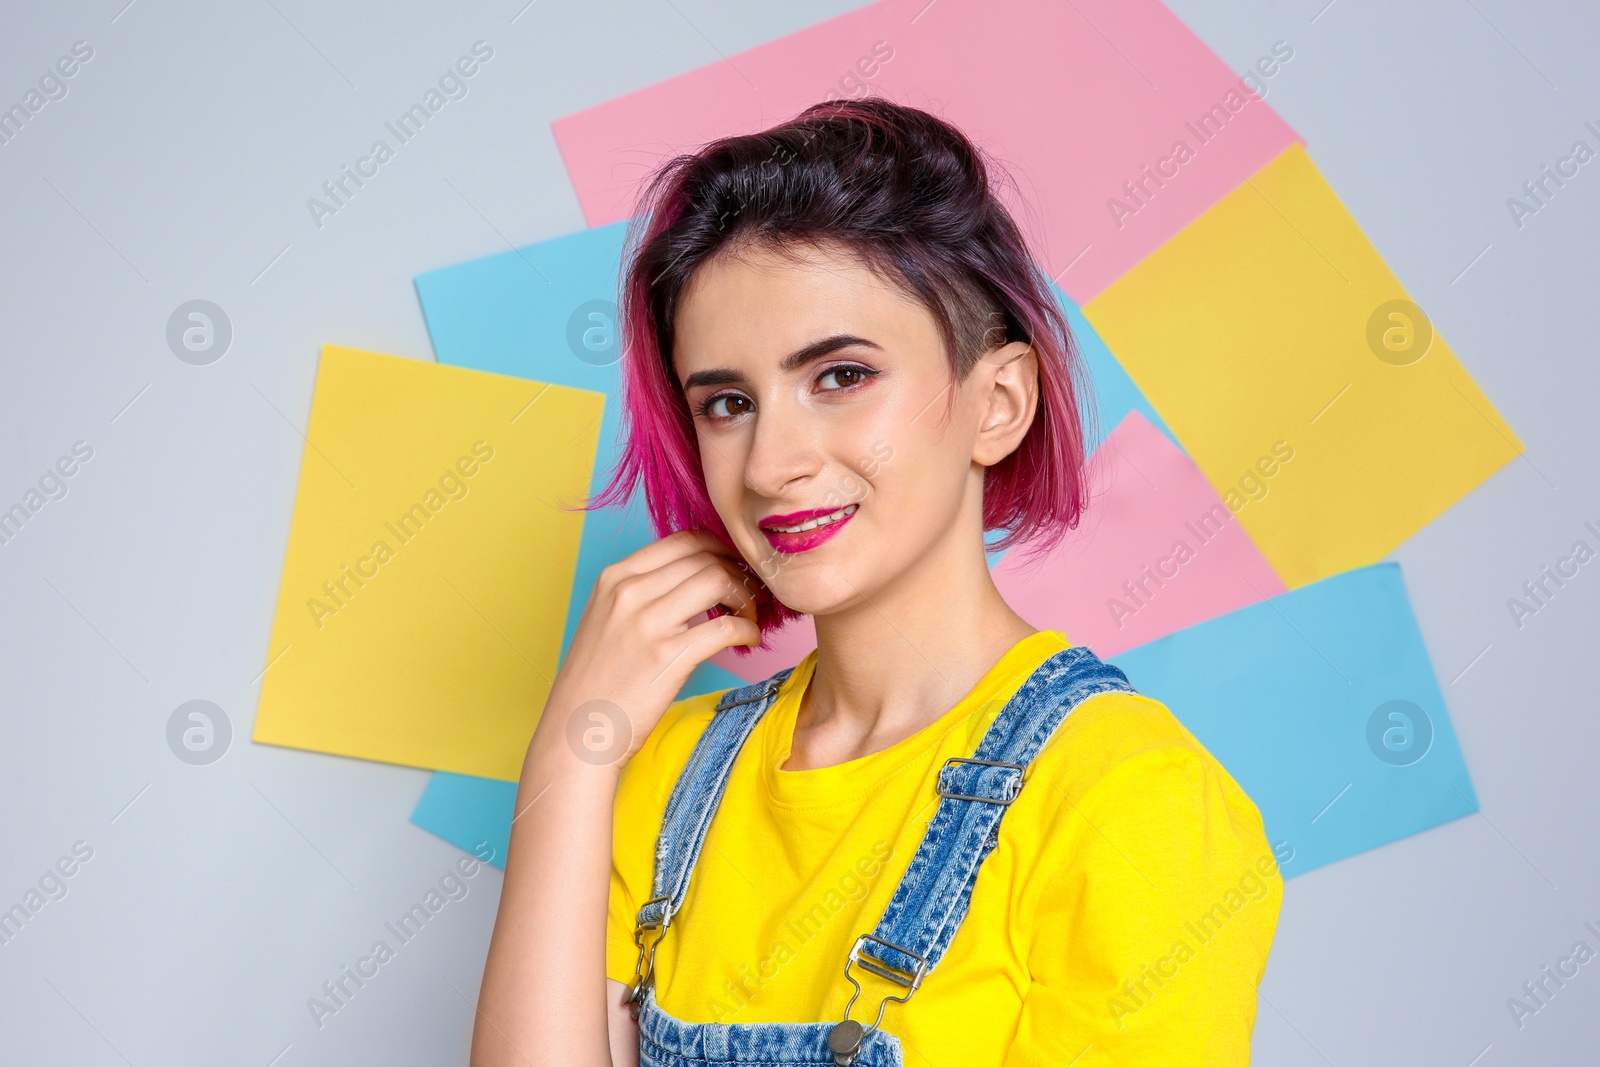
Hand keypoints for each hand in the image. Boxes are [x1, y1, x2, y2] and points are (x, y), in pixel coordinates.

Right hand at [537, 529, 763, 768]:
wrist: (576, 734)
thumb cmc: (597, 682)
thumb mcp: (606, 620)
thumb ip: (642, 593)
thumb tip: (695, 578)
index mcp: (614, 578)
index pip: (683, 540)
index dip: (720, 549)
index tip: (735, 566)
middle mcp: (628, 592)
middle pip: (705, 558)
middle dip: (738, 572)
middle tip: (751, 594)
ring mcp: (647, 623)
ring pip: (718, 581)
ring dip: (746, 596)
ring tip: (749, 616)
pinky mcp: (667, 658)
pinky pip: (725, 627)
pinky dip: (747, 629)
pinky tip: (749, 639)